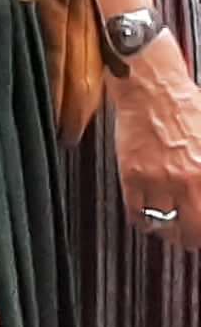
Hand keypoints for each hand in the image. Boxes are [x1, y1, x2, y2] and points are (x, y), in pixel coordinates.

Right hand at [113, 41, 200, 243]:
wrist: (152, 87)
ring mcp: (160, 179)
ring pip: (166, 224)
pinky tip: (148, 219)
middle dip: (193, 238)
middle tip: (192, 238)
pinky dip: (143, 221)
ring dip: (170, 231)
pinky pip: (136, 212)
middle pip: (193, 230)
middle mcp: (190, 179)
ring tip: (172, 230)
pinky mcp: (133, 175)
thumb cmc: (189, 106)